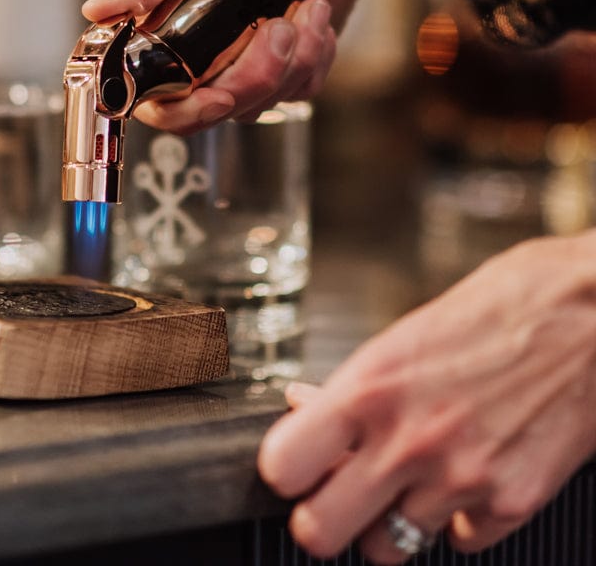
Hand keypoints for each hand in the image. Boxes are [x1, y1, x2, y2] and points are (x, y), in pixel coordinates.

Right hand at [82, 0, 364, 131]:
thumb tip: (98, 10)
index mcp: (156, 13)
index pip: (139, 85)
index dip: (168, 103)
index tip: (208, 92)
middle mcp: (190, 46)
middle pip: (197, 110)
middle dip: (245, 82)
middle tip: (275, 34)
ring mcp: (236, 60)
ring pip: (250, 105)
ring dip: (288, 60)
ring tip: (301, 9)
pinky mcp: (283, 68)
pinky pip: (294, 92)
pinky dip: (313, 56)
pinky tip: (314, 14)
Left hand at [258, 232, 595, 562]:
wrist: (591, 314)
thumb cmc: (502, 306)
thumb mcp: (405, 334)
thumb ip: (356, 385)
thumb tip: (307, 409)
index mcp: (369, 387)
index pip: (285, 465)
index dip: (283, 471)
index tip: (291, 466)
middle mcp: (408, 440)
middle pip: (320, 530)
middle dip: (319, 518)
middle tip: (330, 497)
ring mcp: (460, 478)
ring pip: (386, 547)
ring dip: (387, 521)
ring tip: (402, 482)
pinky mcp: (513, 502)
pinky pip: (458, 541)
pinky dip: (455, 519)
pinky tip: (463, 479)